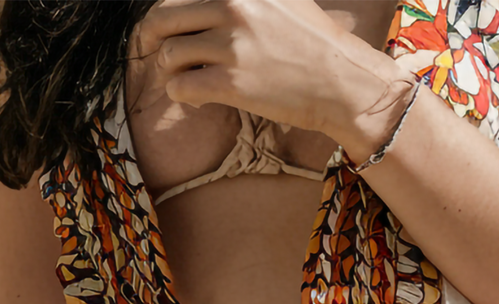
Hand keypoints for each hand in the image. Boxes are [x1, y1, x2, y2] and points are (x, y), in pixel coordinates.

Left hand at [132, 0, 412, 145]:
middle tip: (157, 48)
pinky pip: (180, 86)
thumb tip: (219, 3)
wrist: (344, 84)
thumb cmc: (318, 43)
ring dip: (170, 69)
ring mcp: (230, 46)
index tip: (170, 23)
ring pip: (170, 53)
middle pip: (164, 16)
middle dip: (154, 36)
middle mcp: (231, 6)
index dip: (168, 10)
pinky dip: (180, 94)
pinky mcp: (230, 83)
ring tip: (185, 78)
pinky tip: (195, 98)